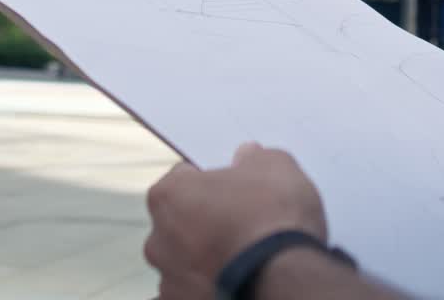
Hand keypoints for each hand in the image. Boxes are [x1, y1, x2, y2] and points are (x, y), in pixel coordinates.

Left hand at [144, 142, 326, 298]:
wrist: (284, 281)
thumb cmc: (273, 220)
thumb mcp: (276, 166)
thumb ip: (255, 158)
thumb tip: (251, 157)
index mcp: (168, 195)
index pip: (184, 178)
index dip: (213, 180)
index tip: (236, 187)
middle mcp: (158, 239)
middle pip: (180, 221)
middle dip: (206, 221)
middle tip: (244, 223)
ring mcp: (169, 279)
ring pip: (186, 261)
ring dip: (208, 258)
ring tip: (248, 258)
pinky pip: (194, 292)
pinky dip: (211, 287)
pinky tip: (240, 281)